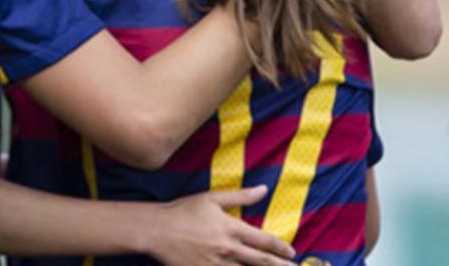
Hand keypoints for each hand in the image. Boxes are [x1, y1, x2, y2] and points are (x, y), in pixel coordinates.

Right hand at [147, 186, 296, 265]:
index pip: (264, 240)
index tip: (291, 253)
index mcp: (231, 228)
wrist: (156, 229)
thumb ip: (240, 196)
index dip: (280, 248)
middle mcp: (227, 248)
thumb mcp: (211, 198)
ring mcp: (216, 264)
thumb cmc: (183, 210)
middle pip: (261, 262)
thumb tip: (264, 189)